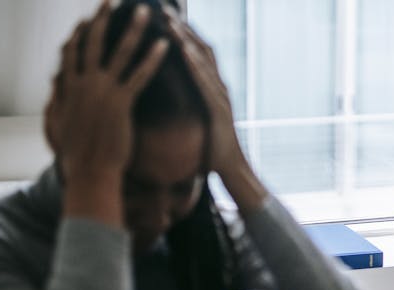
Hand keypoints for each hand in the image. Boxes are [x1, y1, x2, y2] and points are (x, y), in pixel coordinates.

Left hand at [164, 11, 244, 175]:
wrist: (230, 168)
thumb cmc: (211, 148)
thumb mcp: (197, 120)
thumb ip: (188, 104)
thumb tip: (169, 98)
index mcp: (212, 89)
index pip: (197, 53)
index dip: (182, 34)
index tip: (164, 17)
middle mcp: (219, 87)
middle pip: (201, 49)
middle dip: (182, 28)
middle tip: (163, 9)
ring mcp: (220, 97)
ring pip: (203, 61)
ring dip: (186, 40)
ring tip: (169, 22)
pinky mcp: (219, 109)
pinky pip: (205, 82)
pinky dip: (194, 65)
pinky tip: (183, 51)